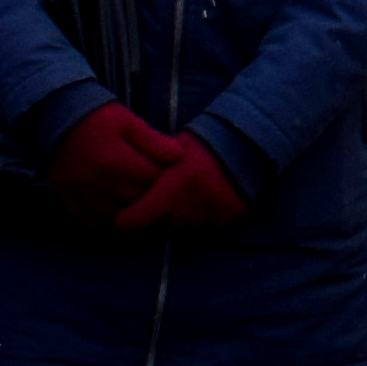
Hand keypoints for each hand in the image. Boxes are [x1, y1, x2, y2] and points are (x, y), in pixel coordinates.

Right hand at [43, 102, 188, 237]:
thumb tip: (179, 156)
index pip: (153, 179)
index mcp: (116, 161)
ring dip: (129, 210)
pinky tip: (115, 212)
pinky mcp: (68, 198)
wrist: (55, 116)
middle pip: (137, 200)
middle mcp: (99, 183)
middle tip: (154, 185)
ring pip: (116, 217)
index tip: (166, 169)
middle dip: (149, 193)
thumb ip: (153, 141)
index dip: (164, 175)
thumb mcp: (128, 121)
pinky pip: (91, 222)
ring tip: (136, 199)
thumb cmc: (97, 117)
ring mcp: (82, 194)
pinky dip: (105, 222)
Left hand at [113, 130, 249, 237]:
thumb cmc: (203, 142)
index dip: (127, 218)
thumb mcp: (172, 152)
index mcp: (169, 188)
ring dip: (185, 212)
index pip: (136, 218)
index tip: (123, 217)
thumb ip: (155, 171)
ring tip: (194, 190)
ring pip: (186, 222)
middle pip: (163, 220)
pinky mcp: (225, 218)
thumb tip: (134, 183)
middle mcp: (186, 207)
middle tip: (172, 191)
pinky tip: (210, 195)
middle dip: (163, 210)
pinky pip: (208, 223)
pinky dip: (206, 213)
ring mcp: (206, 216)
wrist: (244, 144)